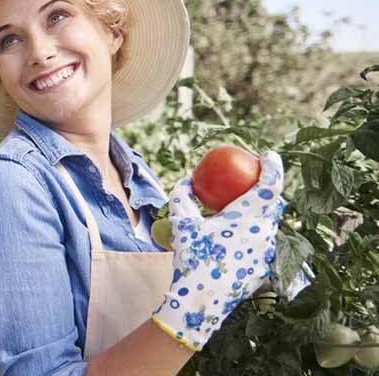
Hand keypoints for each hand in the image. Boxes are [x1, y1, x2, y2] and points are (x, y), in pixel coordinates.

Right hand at [152, 152, 284, 350]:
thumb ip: (182, 197)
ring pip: (268, 223)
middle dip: (267, 188)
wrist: (201, 301)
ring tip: (242, 209)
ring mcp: (267, 251)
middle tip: (254, 179)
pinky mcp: (263, 267)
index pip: (270, 184)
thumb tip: (186, 180)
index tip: (267, 155)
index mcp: (248, 216)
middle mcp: (264, 231)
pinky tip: (235, 238)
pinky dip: (252, 233)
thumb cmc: (191, 257)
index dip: (273, 166)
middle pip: (274, 203)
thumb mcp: (181, 224)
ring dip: (258, 213)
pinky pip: (261, 243)